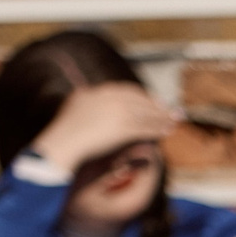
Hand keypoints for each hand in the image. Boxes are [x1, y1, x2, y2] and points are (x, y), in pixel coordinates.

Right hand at [29, 82, 176, 174]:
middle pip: (138, 99)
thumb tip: (93, 114)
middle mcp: (105, 98)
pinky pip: (145, 127)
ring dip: (161, 117)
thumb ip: (86, 111)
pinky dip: (157, 129)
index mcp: (93, 93)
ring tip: (175, 120)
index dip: (140, 96)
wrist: (60, 146)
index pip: (123, 91)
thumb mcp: (72, 116)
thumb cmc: (62, 139)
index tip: (152, 100)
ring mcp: (114, 111)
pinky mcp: (121, 127)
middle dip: (156, 104)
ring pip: (144, 113)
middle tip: (169, 109)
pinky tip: (166, 132)